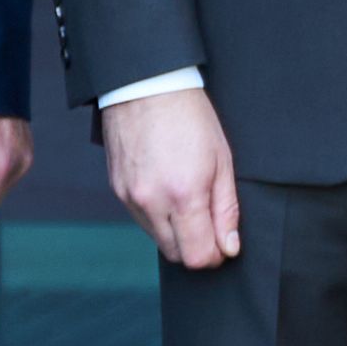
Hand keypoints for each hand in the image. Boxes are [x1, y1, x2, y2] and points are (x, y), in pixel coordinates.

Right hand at [107, 86, 243, 271]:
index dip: (216, 256)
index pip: (198, 257)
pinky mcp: (117, 191)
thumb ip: (226, 210)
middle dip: (197, 248)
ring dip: (177, 233)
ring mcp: (130, 198)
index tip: (224, 244)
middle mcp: (152, 202)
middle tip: (211, 224)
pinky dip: (158, 217)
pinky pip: (141, 221)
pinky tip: (169, 191)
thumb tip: (229, 247)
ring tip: (189, 200)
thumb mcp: (222, 162)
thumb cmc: (191, 120)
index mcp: (184, 195)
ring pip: (158, 240)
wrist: (146, 88)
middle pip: (177, 255)